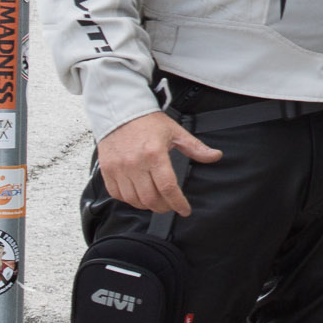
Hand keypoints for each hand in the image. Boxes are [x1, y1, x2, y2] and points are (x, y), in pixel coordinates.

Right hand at [96, 111, 221, 215]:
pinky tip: (138, 195)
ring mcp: (119, 169)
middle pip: (150, 198)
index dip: (178, 202)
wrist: (121, 112)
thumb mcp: (176, 132)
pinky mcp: (107, 171)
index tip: (184, 210)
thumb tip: (215, 156)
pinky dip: (129, 199)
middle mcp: (135, 164)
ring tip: (156, 201)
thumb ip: (195, 148)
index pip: (168, 187)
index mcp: (154, 154)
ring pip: (133, 199)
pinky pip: (117, 194)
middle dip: (163, 207)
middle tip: (170, 205)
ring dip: (147, 205)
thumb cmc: (149, 122)